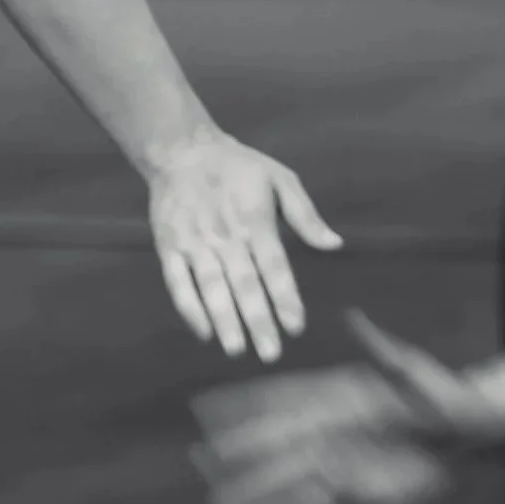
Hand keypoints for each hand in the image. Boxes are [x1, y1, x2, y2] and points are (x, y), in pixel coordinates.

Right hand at [144, 129, 341, 360]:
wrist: (183, 150)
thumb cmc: (238, 167)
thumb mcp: (280, 178)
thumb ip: (306, 215)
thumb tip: (335, 244)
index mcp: (255, 218)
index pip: (274, 265)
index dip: (284, 296)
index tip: (296, 327)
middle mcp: (225, 234)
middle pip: (243, 283)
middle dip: (257, 320)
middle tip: (271, 353)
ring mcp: (194, 242)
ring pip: (210, 287)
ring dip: (224, 320)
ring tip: (237, 350)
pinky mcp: (169, 246)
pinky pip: (177, 283)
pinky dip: (189, 309)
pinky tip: (204, 333)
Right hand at [190, 311, 501, 503]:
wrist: (470, 433)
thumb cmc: (443, 394)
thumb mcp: (413, 372)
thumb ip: (382, 352)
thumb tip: (353, 320)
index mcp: (340, 400)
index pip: (283, 402)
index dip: (245, 405)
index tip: (206, 409)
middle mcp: (334, 434)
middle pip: (278, 447)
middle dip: (239, 454)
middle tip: (198, 461)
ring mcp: (345, 466)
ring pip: (290, 484)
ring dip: (257, 497)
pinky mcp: (362, 496)